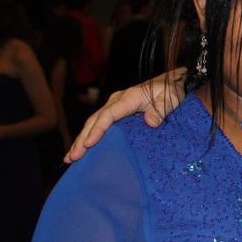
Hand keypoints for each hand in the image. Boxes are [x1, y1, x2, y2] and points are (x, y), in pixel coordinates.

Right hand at [65, 69, 185, 161]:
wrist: (171, 82)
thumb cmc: (170, 90)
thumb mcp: (169, 99)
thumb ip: (160, 110)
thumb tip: (150, 122)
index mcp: (127, 98)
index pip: (108, 115)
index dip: (98, 130)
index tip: (89, 144)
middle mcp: (116, 101)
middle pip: (94, 121)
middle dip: (82, 139)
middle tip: (73, 157)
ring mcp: (114, 107)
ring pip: (92, 123)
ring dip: (81, 140)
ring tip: (70, 158)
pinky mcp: (116, 113)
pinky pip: (99, 125)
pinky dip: (89, 137)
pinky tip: (82, 150)